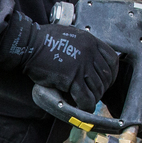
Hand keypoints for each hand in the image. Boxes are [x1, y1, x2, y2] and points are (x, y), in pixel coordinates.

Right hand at [0, 14, 119, 110]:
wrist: (28, 44)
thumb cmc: (44, 39)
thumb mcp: (70, 35)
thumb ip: (83, 46)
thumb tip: (90, 60)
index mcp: (91, 41)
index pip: (112, 61)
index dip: (112, 74)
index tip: (107, 81)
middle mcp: (90, 52)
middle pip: (106, 77)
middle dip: (102, 88)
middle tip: (94, 93)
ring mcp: (82, 65)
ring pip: (97, 89)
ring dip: (93, 98)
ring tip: (86, 101)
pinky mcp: (72, 78)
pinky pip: (85, 97)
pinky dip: (86, 105)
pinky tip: (81, 107)